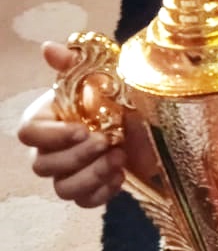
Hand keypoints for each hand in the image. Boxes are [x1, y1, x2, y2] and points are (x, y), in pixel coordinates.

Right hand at [16, 41, 126, 207]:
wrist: (156, 119)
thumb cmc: (125, 94)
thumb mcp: (105, 74)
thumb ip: (74, 63)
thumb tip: (49, 48)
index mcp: (50, 117)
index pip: (27, 132)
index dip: (51, 135)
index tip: (82, 129)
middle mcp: (53, 147)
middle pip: (42, 165)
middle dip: (76, 157)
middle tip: (107, 142)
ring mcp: (71, 170)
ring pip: (62, 188)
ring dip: (90, 177)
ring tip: (117, 159)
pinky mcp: (93, 187)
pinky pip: (85, 202)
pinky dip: (102, 192)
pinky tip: (121, 175)